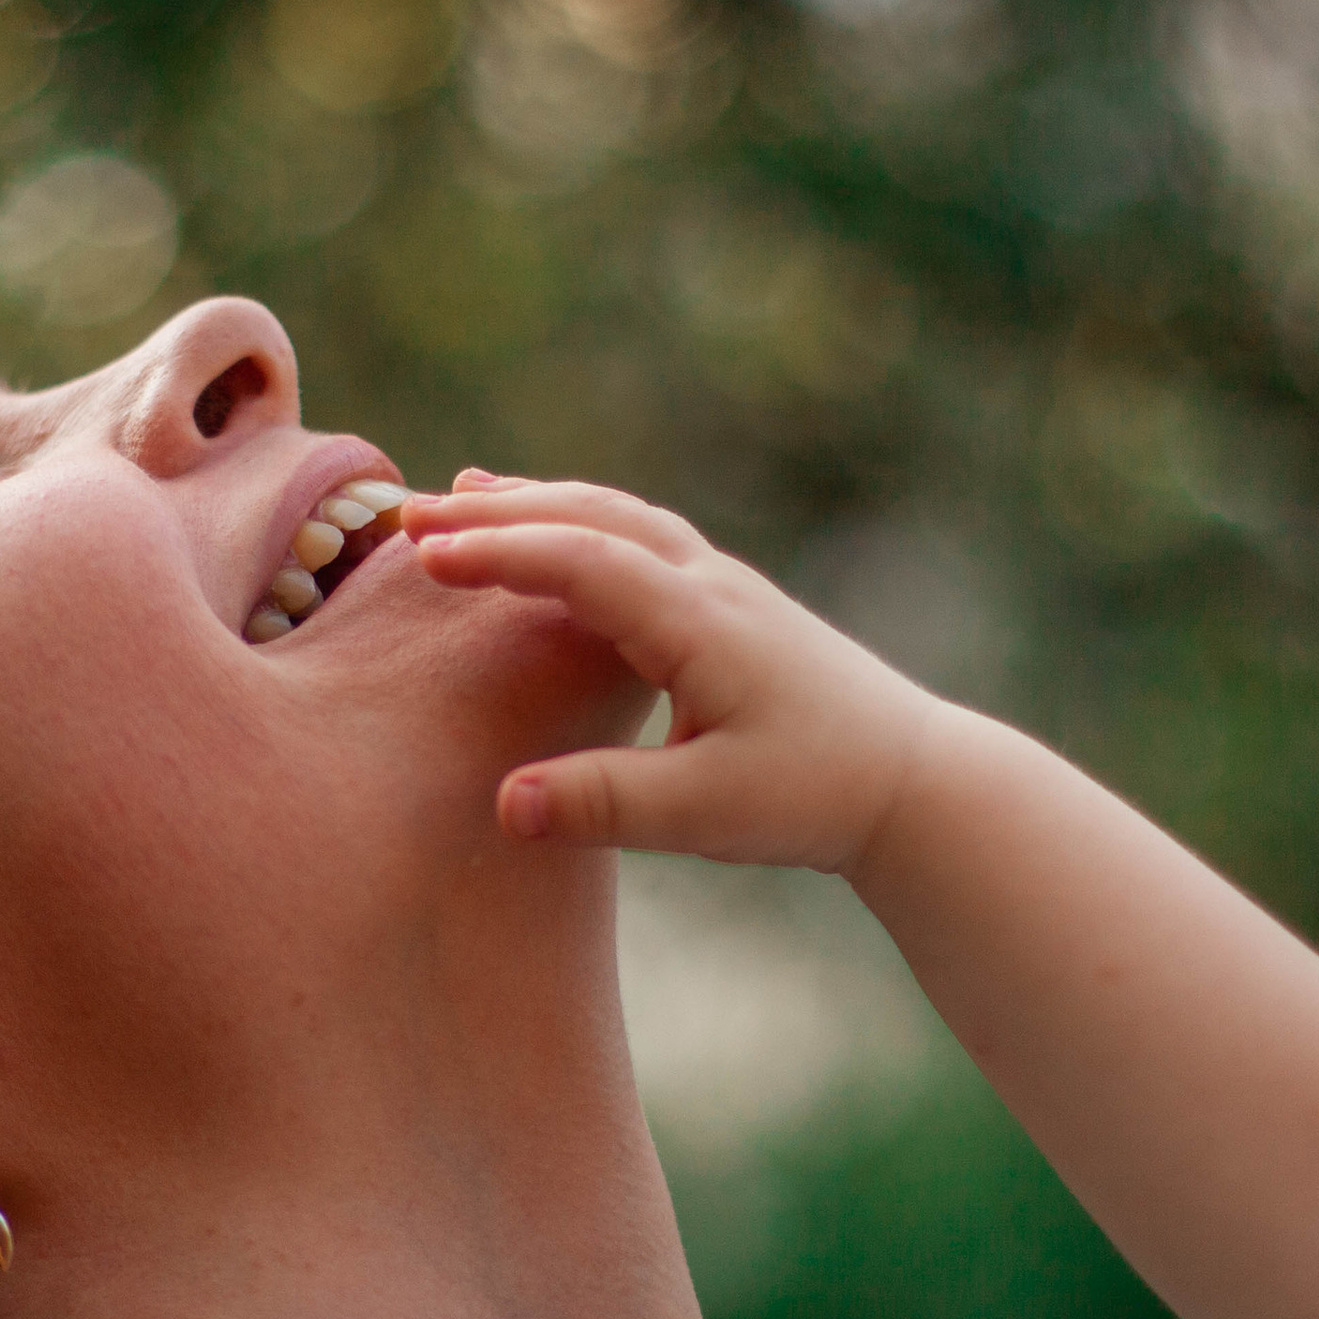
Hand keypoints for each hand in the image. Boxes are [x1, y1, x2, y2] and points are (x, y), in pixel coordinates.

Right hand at [403, 472, 932, 873]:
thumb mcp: (704, 815)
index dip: (502, 554)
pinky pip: (635, 536)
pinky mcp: (723, 601)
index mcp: (701, 622)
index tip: (424, 558)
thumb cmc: (811, 795)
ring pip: (614, 515)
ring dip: (534, 504)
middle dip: (498, 514)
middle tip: (407, 520)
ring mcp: (720, 583)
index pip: (584, 562)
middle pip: (591, 517)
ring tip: (456, 503)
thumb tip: (503, 804)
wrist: (911, 777)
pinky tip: (547, 532)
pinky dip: (575, 522)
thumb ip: (603, 804)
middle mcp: (709, 583)